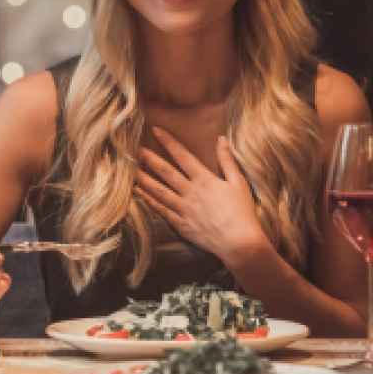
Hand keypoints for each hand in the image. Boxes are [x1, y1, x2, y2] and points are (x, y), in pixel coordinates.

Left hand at [136, 129, 268, 266]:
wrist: (239, 243)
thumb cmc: (242, 212)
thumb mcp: (239, 182)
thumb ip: (227, 160)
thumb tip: (221, 139)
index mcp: (205, 179)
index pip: (183, 155)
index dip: (169, 142)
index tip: (156, 130)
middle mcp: (190, 192)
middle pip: (165, 172)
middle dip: (149, 158)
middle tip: (134, 148)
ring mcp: (184, 209)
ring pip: (159, 191)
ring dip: (144, 179)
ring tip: (130, 170)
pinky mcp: (181, 224)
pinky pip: (162, 210)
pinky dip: (149, 201)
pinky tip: (140, 193)